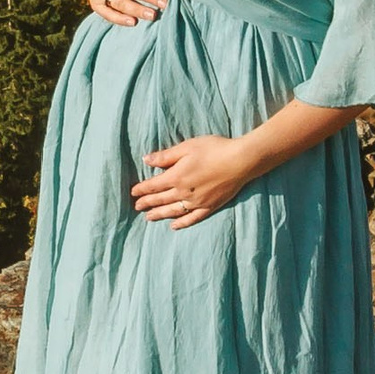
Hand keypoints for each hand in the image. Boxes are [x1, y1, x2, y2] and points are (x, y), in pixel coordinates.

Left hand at [133, 134, 252, 226]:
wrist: (241, 161)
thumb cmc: (214, 149)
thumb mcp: (187, 147)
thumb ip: (166, 156)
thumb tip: (146, 160)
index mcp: (176, 176)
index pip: (153, 186)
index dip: (142, 189)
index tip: (133, 193)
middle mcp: (184, 192)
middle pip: (160, 200)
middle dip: (147, 203)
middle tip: (136, 207)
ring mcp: (197, 202)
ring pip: (173, 211)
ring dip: (159, 215)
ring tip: (149, 218)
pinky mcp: (210, 206)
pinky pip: (192, 218)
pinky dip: (182, 223)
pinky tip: (174, 226)